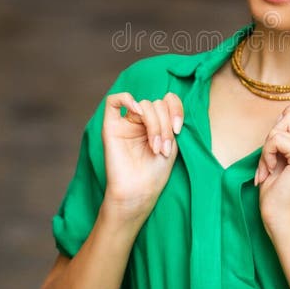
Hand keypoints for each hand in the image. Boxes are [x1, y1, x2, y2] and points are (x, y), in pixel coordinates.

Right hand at [101, 91, 183, 223]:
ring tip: (156, 147)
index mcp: (157, 123)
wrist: (138, 192)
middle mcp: (141, 121)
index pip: (167, 101)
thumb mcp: (172, 142)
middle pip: (157, 104)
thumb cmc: (155, 172)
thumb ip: (170, 119)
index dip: (176, 109)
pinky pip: (113, 101)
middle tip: (164, 148)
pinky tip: (136, 112)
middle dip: (165, 125)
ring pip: (144, 105)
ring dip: (155, 125)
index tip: (178, 129)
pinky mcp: (111, 127)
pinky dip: (126, 99)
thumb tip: (166, 97)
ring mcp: (126, 122)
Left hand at [254, 102, 289, 237]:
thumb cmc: (277, 188)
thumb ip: (287, 133)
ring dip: (268, 145)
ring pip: (283, 123)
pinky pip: (277, 138)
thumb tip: (284, 114)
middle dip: (273, 132)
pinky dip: (267, 153)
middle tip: (271, 157)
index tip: (279, 137)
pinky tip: (270, 170)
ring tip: (270, 166)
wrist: (280, 216)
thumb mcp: (282, 154)